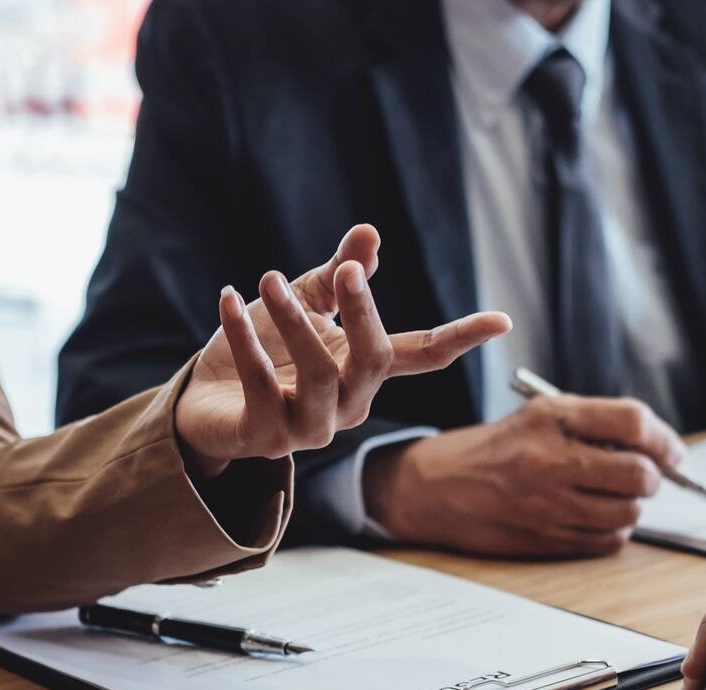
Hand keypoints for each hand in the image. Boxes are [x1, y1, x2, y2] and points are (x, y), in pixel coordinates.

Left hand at [176, 225, 511, 477]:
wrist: (203, 399)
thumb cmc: (263, 348)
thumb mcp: (304, 301)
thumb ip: (338, 274)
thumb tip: (369, 234)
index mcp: (366, 370)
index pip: (423, 353)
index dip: (462, 337)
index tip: (503, 319)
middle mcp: (349, 404)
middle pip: (375, 359)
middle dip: (363, 313)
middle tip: (347, 272)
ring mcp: (310, 428)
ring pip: (320, 375)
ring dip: (294, 322)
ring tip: (267, 279)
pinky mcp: (266, 438)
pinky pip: (262, 387)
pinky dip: (245, 341)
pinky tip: (227, 302)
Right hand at [363, 394, 686, 556]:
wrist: (437, 487)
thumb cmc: (495, 448)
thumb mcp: (540, 415)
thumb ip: (595, 424)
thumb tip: (658, 447)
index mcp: (552, 418)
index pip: (633, 422)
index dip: (663, 438)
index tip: (671, 451)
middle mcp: (550, 460)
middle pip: (640, 474)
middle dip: (654, 477)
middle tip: (644, 474)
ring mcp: (548, 504)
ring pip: (628, 512)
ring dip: (632, 505)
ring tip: (612, 495)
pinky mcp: (545, 538)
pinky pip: (606, 541)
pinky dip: (612, 530)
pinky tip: (593, 516)